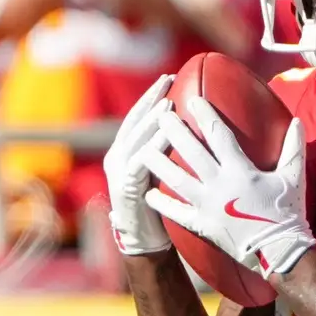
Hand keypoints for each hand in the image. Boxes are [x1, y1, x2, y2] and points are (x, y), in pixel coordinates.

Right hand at [105, 74, 173, 256]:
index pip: (140, 115)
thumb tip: (198, 130)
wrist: (144, 237)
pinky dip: (154, 148)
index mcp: (126, 149)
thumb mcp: (163, 171)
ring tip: (169, 104)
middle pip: (135, 119)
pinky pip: (141, 162)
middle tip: (169, 80)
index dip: (153, 95)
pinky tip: (167, 137)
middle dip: (152, 98)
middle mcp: (118, 155)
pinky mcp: (125, 186)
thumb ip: (170, 150)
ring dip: (153, 120)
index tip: (171, 78)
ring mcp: (119, 170)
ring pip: (136, 138)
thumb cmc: (160, 204)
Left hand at [143, 96, 315, 278]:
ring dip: (159, 163)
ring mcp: (209, 206)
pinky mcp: (204, 226)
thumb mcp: (294, 178)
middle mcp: (221, 185)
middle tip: (160, 116)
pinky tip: (149, 194)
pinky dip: (162, 203)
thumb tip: (298, 122)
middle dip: (174, 131)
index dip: (205, 114)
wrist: (281, 252)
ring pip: (178, 180)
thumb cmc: (289, 214)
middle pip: (191, 152)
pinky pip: (178, 213)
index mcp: (241, 170)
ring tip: (144, 150)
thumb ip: (293, 148)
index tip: (192, 100)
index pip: (218, 134)